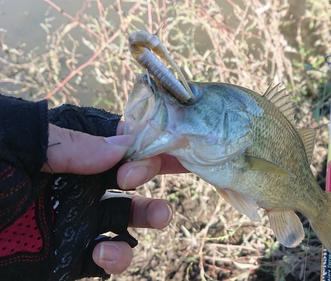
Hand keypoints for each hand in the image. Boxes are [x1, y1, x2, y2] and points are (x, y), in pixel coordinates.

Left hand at [43, 123, 186, 274]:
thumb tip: (124, 143)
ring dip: (150, 214)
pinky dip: (117, 256)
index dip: (145, 141)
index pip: (115, 141)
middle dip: (154, 171)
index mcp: (63, 153)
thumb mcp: (17, 144)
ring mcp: (76, 221)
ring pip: (126, 217)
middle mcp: (75, 185)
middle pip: (129, 176)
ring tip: (161, 217)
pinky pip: (106, 257)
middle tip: (144, 176)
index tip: (167, 142)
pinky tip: (103, 251)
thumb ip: (68, 144)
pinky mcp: (69, 256)